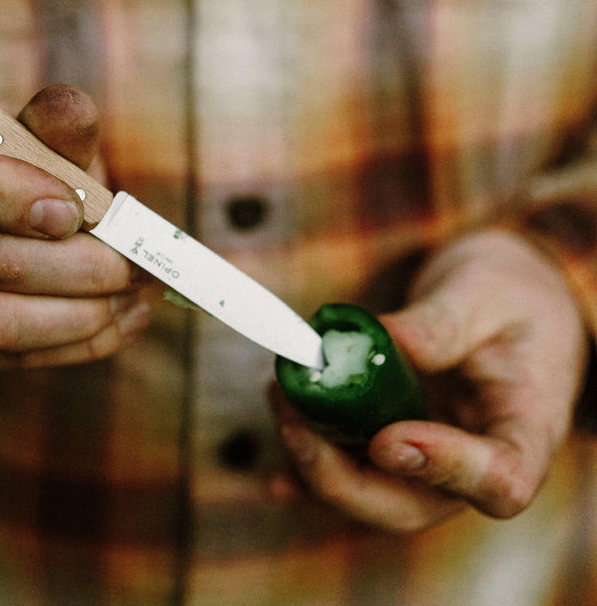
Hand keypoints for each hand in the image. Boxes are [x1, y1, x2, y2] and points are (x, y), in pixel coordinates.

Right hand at [0, 85, 150, 374]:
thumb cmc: (6, 161)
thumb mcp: (28, 130)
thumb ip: (54, 124)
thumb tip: (74, 110)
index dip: (10, 197)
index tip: (77, 211)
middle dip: (80, 267)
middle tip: (138, 263)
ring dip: (82, 317)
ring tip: (134, 296)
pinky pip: (1, 358)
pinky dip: (72, 344)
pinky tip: (115, 321)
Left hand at [269, 230, 588, 532]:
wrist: (508, 294)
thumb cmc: (509, 291)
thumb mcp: (483, 292)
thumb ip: (440, 323)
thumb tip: (385, 342)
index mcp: (525, 430)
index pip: (498, 480)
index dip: (443, 469)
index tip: (389, 438)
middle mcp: (475, 461)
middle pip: (413, 505)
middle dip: (343, 477)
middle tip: (295, 421)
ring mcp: (432, 461)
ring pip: (371, 492)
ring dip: (316, 462)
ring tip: (279, 397)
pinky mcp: (396, 444)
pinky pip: (352, 470)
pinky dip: (310, 473)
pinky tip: (271, 480)